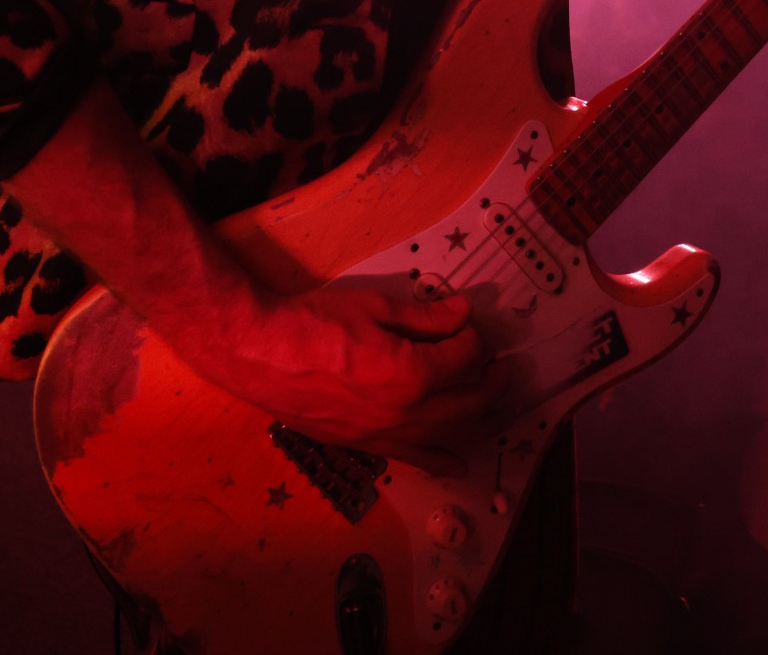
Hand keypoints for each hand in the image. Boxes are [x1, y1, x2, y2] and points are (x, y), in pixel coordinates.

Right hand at [191, 278, 505, 477]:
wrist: (262, 355)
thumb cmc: (316, 323)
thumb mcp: (375, 305)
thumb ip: (425, 316)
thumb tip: (463, 312)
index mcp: (413, 373)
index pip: (465, 356)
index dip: (474, 335)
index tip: (470, 320)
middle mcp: (407, 413)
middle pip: (468, 403)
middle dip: (492, 383)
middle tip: (505, 368)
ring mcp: (386, 435)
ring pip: (449, 436)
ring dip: (479, 422)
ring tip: (496, 407)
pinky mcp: (366, 446)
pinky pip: (414, 459)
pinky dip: (441, 460)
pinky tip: (457, 462)